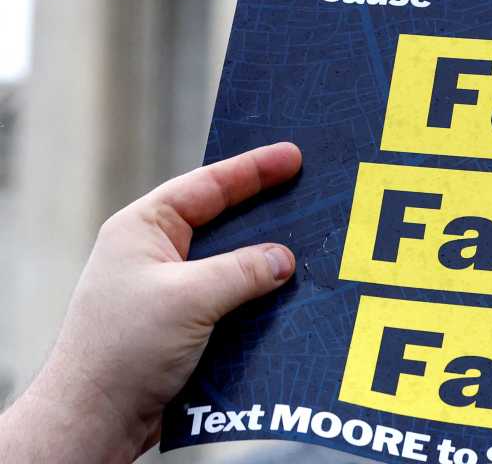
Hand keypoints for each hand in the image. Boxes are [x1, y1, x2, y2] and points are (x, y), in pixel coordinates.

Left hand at [0, 142, 301, 462]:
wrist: (93, 421)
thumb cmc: (123, 350)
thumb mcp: (188, 298)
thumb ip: (243, 271)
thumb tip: (286, 259)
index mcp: (143, 229)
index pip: (206, 185)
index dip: (253, 168)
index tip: (295, 155)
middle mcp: (154, 253)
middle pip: (222, 220)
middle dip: (266, 210)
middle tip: (311, 192)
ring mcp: (168, 289)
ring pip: (229, 262)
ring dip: (265, 260)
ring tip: (311, 245)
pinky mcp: (182, 324)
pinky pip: (230, 297)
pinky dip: (258, 295)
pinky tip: (290, 296)